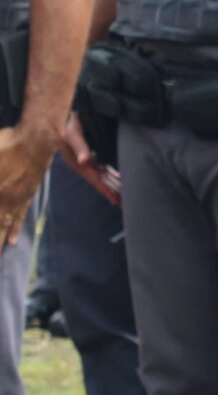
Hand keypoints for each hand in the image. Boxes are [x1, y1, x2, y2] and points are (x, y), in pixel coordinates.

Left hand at [0, 127, 46, 246]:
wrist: (37, 140)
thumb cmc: (10, 145)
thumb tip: (0, 195)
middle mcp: (5, 199)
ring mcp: (17, 198)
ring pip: (6, 223)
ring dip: (0, 239)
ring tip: (0, 254)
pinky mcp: (27, 195)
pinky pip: (19, 216)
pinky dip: (14, 229)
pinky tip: (12, 240)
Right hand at [56, 112, 119, 206]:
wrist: (60, 114)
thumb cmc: (65, 123)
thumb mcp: (71, 134)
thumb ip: (79, 147)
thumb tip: (84, 161)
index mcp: (77, 162)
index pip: (94, 179)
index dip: (104, 189)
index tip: (115, 200)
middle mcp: (81, 162)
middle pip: (98, 180)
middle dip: (110, 190)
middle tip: (124, 202)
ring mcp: (84, 158)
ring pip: (100, 174)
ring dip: (111, 183)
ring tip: (123, 192)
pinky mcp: (88, 152)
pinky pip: (100, 166)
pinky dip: (109, 173)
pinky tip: (116, 176)